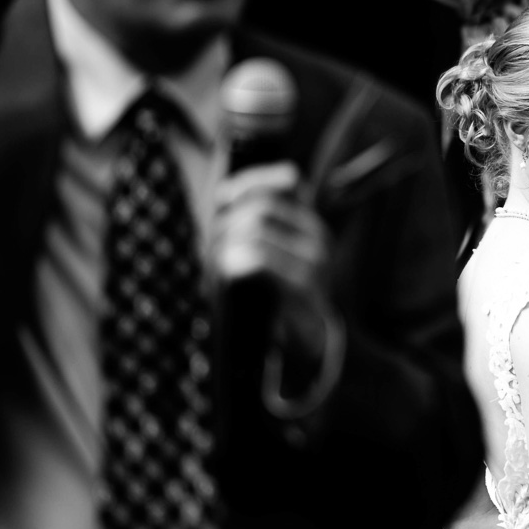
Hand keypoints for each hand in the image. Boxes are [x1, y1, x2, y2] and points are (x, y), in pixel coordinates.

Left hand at [210, 162, 332, 365]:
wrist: (312, 347)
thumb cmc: (279, 302)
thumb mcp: (268, 257)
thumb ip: (252, 226)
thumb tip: (223, 195)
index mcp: (310, 224)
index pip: (287, 181)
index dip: (251, 182)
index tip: (223, 198)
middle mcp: (318, 234)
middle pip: (262, 205)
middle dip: (227, 225)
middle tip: (210, 252)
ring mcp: (316, 256)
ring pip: (258, 228)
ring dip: (226, 245)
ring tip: (216, 268)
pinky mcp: (307, 280)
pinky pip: (261, 257)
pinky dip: (236, 262)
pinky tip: (226, 276)